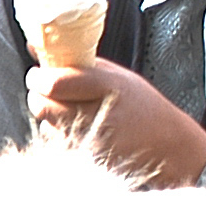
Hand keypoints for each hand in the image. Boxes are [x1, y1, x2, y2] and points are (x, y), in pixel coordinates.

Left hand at [27, 60, 205, 185]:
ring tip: (73, 111)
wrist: (169, 147)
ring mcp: (91, 140)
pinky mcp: (86, 159)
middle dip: (39, 96)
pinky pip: (56, 142)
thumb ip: (79, 62)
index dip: (39, 78)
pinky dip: (59, 134)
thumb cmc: (143, 108)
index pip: (55, 82)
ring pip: (46, 124)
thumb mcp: (119, 76)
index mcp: (107, 86)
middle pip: (43, 104)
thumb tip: (36, 46)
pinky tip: (80, 129)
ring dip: (50, 116)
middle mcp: (98, 114)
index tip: (38, 73)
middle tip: (47, 91)